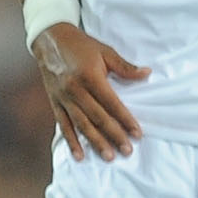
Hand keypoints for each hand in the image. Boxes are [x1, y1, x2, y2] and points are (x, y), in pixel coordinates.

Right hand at [32, 22, 148, 159]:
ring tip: (109, 156)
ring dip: (95, 142)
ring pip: (81, 124)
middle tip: (127, 151)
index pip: (112, 103)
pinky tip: (80, 155)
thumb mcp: (105, 52)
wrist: (50, 40)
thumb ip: (125, 67)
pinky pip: (64, 125)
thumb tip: (147, 74)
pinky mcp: (55, 102)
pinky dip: (71, 141)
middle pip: (98, 118)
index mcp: (89, 76)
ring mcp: (63, 98)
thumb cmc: (81, 45)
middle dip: (114, 136)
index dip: (125, 119)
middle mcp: (75, 89)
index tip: (137, 133)